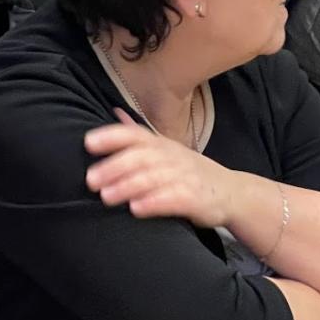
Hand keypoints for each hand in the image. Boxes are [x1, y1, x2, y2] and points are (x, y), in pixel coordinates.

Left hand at [84, 108, 238, 227]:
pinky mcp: (196, 198)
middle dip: (113, 168)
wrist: (232, 192)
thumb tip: (114, 111)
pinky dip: (154, 203)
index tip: (88, 143)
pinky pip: (174, 199)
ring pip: (153, 178)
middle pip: (139, 158)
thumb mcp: (164, 147)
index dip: (110, 136)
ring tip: (106, 196)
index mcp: (159, 143)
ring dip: (127, 186)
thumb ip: (137, 133)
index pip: (133, 134)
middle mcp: (170, 156)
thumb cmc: (188, 169)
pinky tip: (136, 208)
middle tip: (90, 180)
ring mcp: (185, 176)